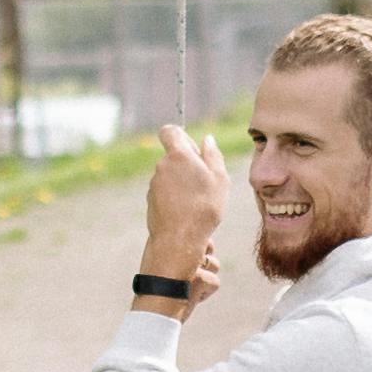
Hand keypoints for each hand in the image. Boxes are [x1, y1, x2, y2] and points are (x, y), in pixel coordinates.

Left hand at [138, 124, 228, 310]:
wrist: (180, 240)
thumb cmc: (204, 207)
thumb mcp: (219, 179)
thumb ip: (213, 155)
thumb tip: (207, 139)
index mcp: (178, 155)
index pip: (170, 131)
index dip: (181, 135)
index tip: (193, 148)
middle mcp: (162, 166)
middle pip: (173, 155)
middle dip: (188, 163)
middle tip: (205, 181)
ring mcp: (154, 184)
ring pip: (170, 175)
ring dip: (183, 182)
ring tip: (199, 201)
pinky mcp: (151, 200)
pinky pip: (166, 192)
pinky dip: (176, 197)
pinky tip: (188, 211)